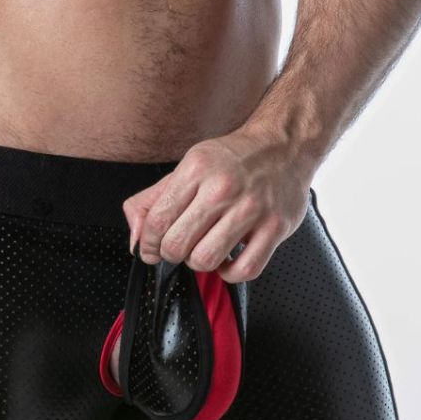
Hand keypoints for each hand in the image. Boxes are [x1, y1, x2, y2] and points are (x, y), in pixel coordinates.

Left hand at [123, 128, 313, 281]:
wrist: (284, 145)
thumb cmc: (232, 161)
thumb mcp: (187, 168)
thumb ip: (151, 201)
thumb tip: (135, 239)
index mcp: (197, 169)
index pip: (157, 222)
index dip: (148, 244)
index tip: (151, 249)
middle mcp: (223, 188)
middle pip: (177, 245)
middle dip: (171, 253)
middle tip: (180, 246)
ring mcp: (252, 209)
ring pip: (205, 260)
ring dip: (199, 263)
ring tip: (204, 250)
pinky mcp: (276, 227)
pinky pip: (243, 270)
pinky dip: (229, 274)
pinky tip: (227, 260)